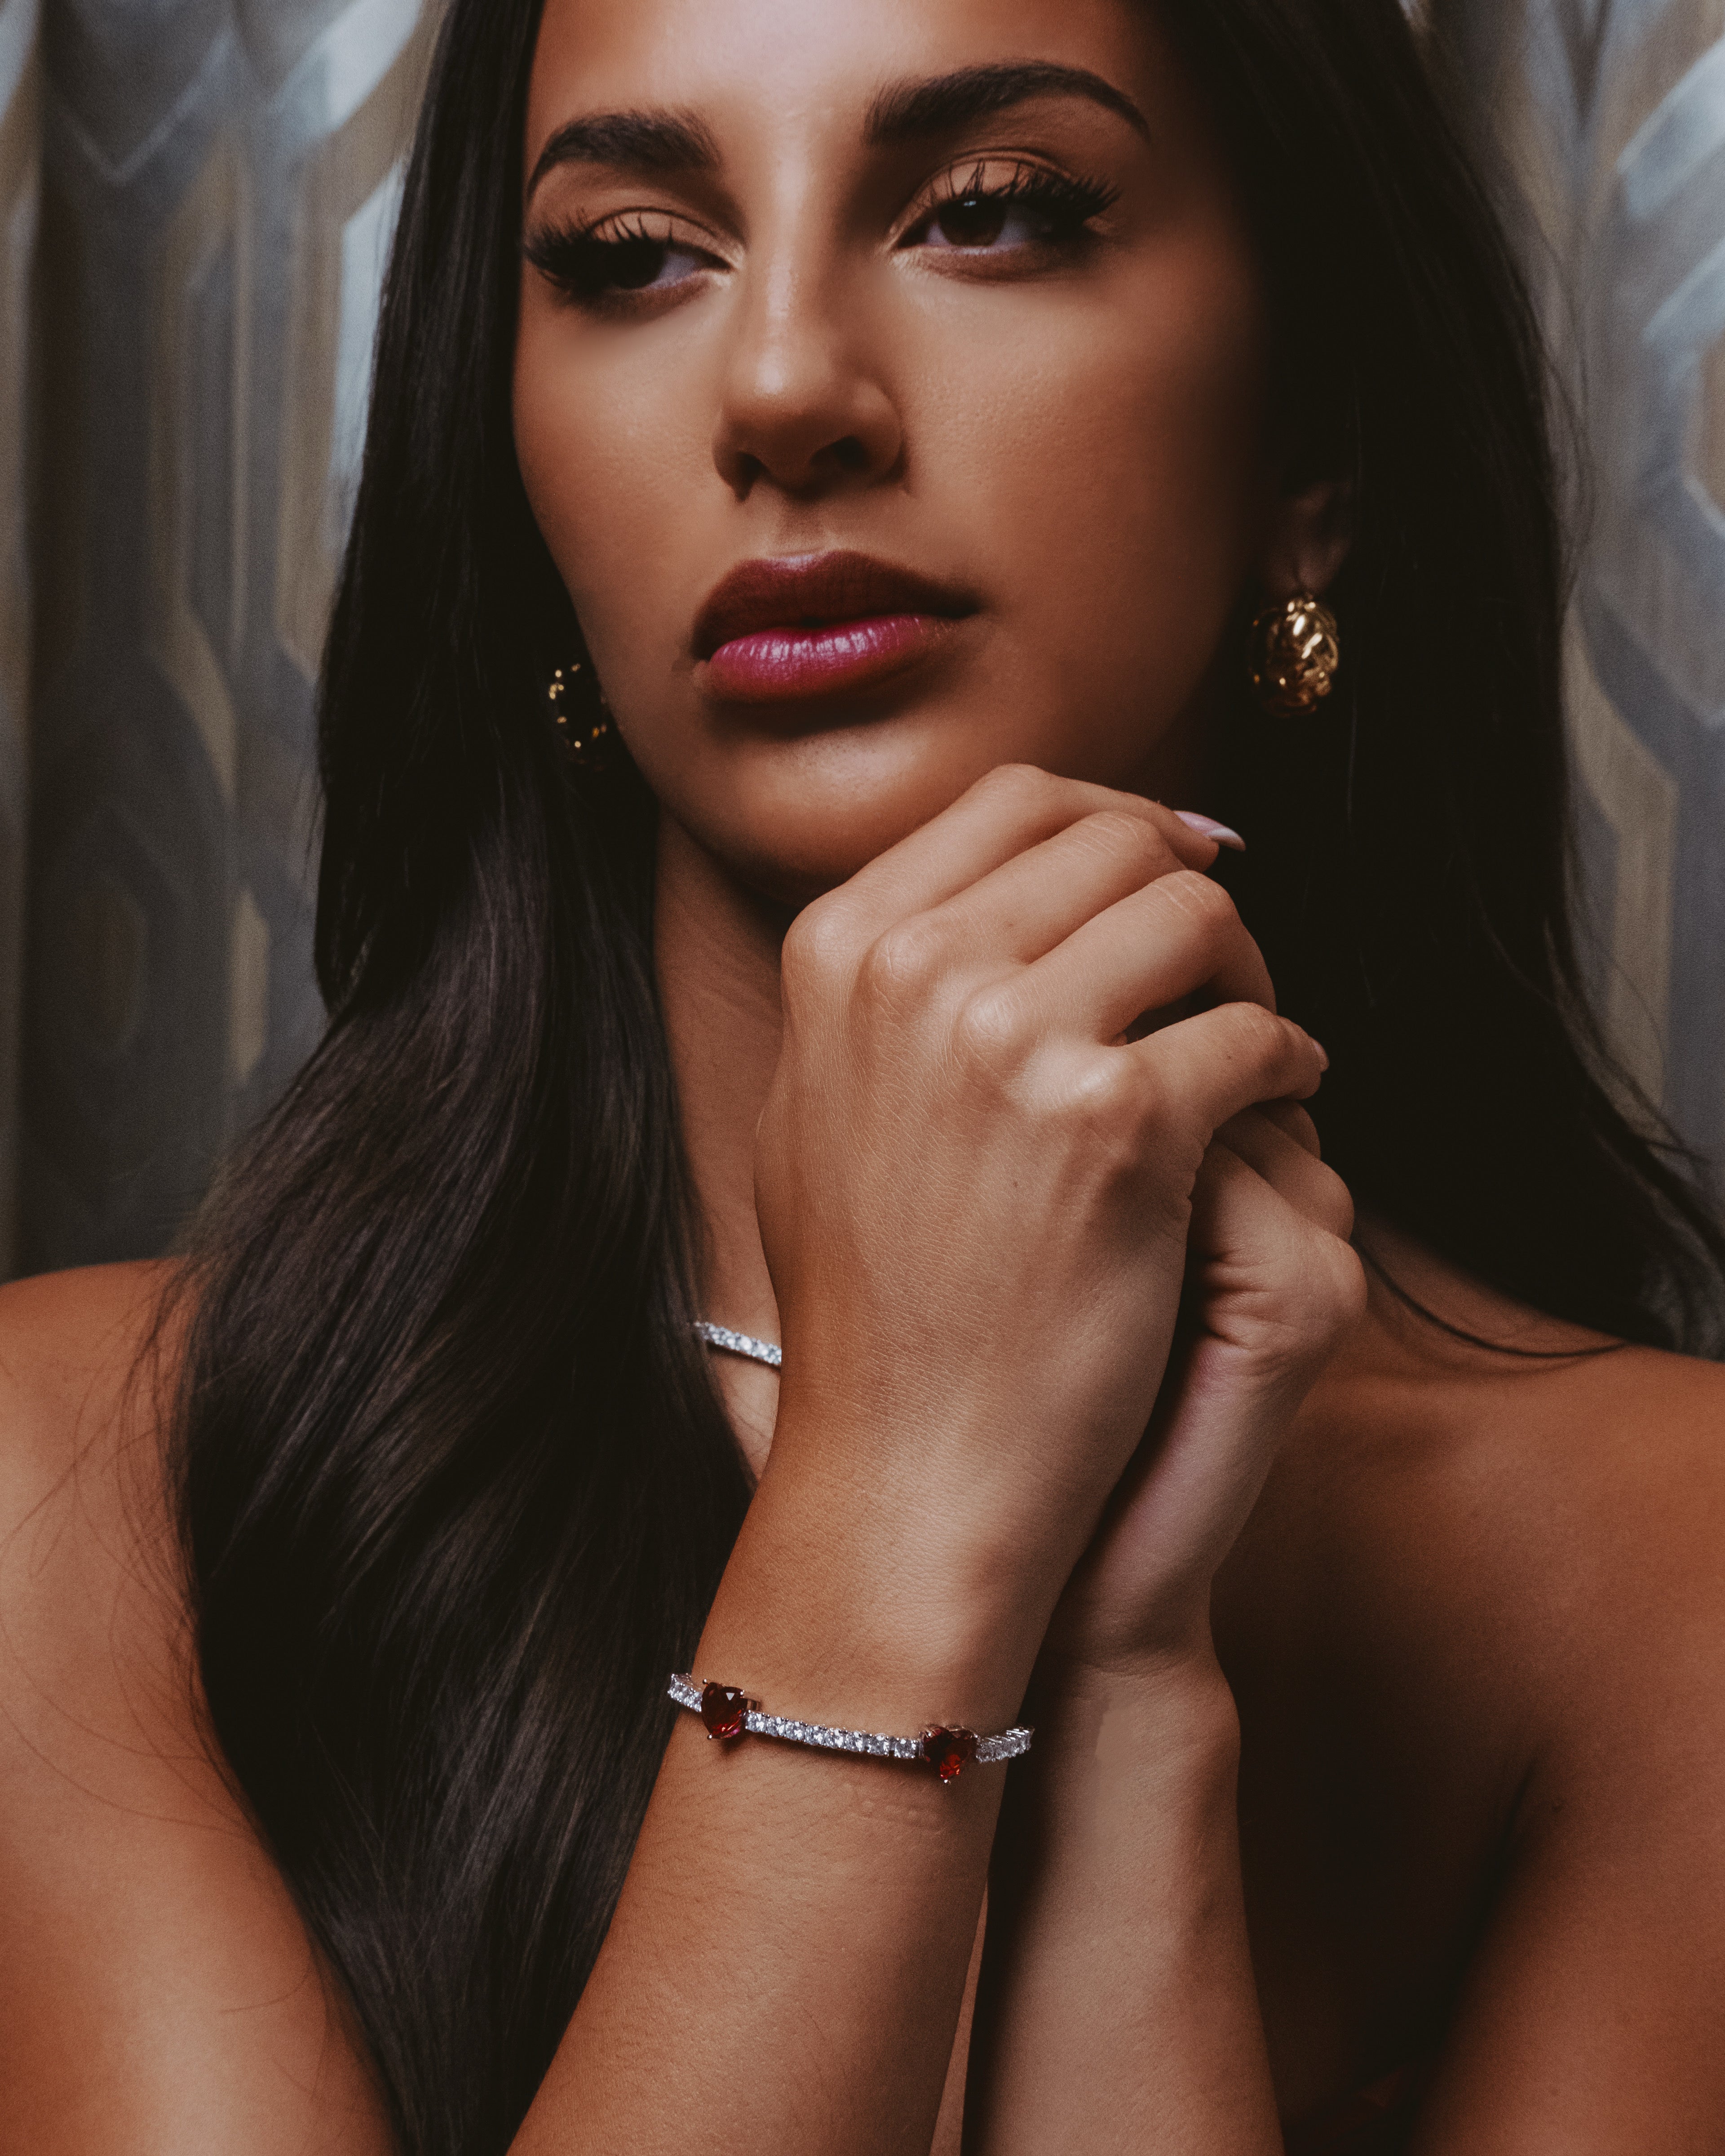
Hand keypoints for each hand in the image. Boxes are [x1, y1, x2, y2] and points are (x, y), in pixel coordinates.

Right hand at [752, 765, 1329, 1672]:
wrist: (905, 1468)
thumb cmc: (877, 1307)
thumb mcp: (824, 1107)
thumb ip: (889, 984)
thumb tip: (991, 892)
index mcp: (839, 948)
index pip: (1013, 801)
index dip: (1117, 820)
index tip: (1173, 866)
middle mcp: (912, 968)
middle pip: (1115, 841)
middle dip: (1190, 894)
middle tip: (1226, 973)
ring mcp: (1007, 1038)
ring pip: (1197, 916)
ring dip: (1249, 972)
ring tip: (1257, 1040)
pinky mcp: (1112, 1121)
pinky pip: (1254, 1035)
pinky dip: (1291, 1063)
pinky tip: (1285, 1106)